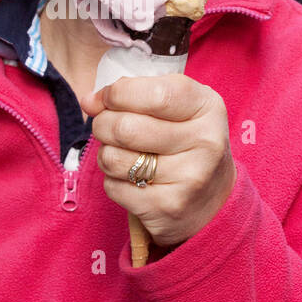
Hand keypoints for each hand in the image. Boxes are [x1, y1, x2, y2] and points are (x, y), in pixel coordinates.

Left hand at [80, 74, 235, 251]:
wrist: (212, 199)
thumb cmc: (184, 140)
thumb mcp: (173, 107)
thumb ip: (133, 94)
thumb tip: (90, 101)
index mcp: (207, 107)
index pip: (156, 94)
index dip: (118, 94)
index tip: (107, 99)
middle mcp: (205, 143)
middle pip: (125, 128)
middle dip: (103, 125)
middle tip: (108, 128)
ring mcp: (189, 179)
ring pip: (113, 158)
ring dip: (106, 154)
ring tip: (123, 154)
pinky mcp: (168, 208)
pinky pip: (113, 187)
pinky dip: (113, 181)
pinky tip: (133, 180)